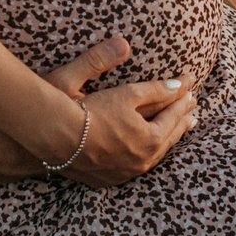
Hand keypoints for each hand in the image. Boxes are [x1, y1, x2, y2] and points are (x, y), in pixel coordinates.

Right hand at [40, 35, 195, 187]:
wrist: (42, 139)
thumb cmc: (69, 107)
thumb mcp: (105, 85)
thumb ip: (125, 71)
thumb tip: (144, 57)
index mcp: (146, 138)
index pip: (172, 112)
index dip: (182, 94)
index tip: (191, 81)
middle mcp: (140, 158)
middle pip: (168, 135)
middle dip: (182, 117)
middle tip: (192, 104)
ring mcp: (125, 171)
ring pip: (155, 153)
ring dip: (169, 137)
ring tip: (180, 127)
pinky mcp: (108, 178)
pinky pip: (137, 165)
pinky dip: (149, 153)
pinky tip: (147, 150)